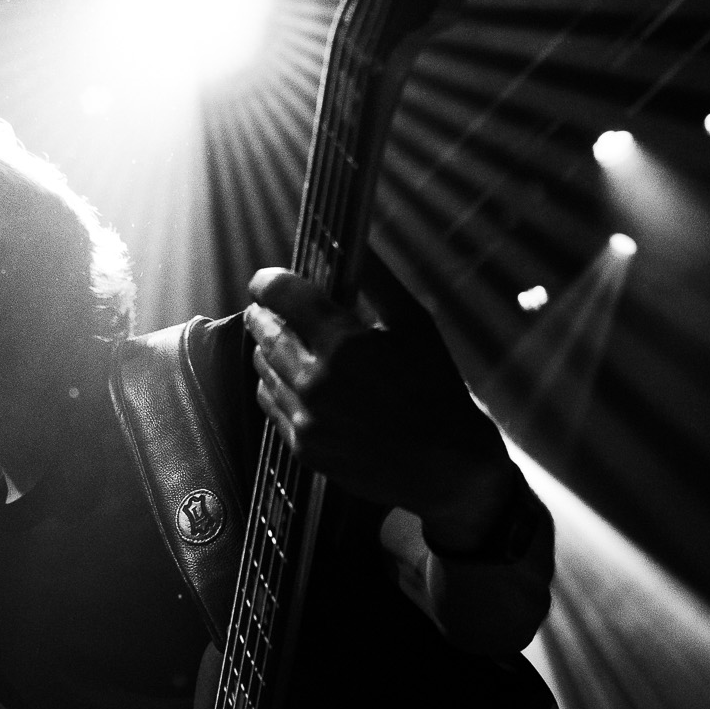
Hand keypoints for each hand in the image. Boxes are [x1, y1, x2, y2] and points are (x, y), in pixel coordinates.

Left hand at [244, 266, 511, 546]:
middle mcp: (317, 381)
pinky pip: (271, 405)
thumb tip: (355, 242)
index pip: (284, 296)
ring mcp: (306, 418)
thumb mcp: (417, 324)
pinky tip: (288, 378)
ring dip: (266, 348)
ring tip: (277, 339)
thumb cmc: (436, 388)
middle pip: (266, 333)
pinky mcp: (304, 447)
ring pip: (263, 369)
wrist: (446, 466)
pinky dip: (274, 384)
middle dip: (263, 313)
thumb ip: (379, 281)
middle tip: (264, 306)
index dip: (268, 281)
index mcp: (345, 344)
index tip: (266, 279)